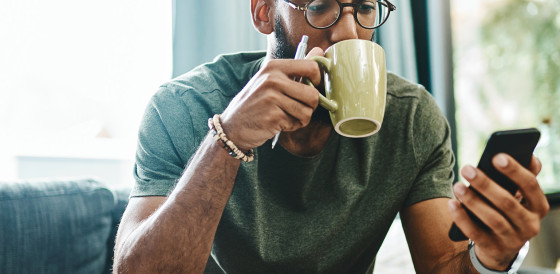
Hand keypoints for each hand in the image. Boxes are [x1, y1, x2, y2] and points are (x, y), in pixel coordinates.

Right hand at [220, 48, 324, 150]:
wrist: (233, 126)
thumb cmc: (256, 103)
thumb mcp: (272, 80)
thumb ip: (297, 67)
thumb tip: (320, 51)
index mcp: (274, 66)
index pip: (311, 67)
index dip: (318, 81)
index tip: (311, 89)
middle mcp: (272, 79)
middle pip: (313, 94)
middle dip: (310, 106)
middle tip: (297, 108)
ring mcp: (271, 98)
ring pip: (307, 112)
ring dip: (300, 119)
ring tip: (285, 116)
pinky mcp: (272, 116)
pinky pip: (296, 123)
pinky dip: (291, 126)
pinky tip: (278, 124)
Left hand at [448, 154, 549, 269]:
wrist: (500, 247)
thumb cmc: (508, 211)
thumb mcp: (520, 196)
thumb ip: (524, 176)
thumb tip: (530, 156)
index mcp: (539, 206)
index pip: (530, 185)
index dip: (514, 171)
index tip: (496, 156)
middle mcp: (530, 224)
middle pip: (507, 202)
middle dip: (485, 184)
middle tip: (466, 168)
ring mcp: (512, 239)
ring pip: (492, 219)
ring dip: (472, 201)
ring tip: (456, 185)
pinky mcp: (494, 249)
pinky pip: (476, 233)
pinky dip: (462, 218)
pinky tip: (452, 204)